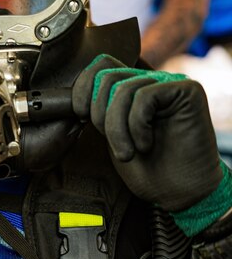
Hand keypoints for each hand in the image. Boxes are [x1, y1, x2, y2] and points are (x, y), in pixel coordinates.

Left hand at [72, 55, 231, 233]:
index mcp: (132, 89)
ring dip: (117, 129)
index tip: (80, 117)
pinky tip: (146, 144)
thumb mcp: (110, 136)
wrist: (179, 193)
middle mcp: (151, 81)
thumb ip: (99, 110)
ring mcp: (170, 83)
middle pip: (108, 78)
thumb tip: (72, 94)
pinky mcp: (187, 90)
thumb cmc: (146, 169)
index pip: (100, 65)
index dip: (83, 87)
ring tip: (129, 153)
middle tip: (116, 148)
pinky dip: (138, 126)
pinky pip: (145, 96)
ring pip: (124, 89)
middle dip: (101, 117)